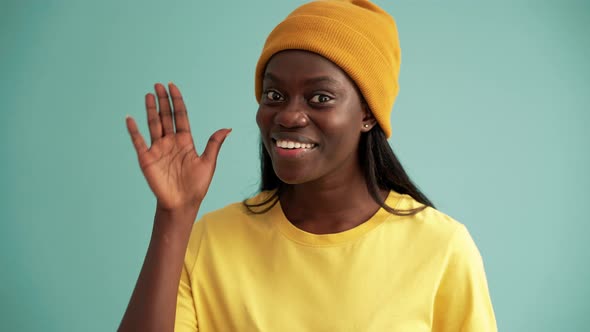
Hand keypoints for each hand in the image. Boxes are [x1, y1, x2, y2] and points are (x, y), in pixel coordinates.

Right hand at [126, 82, 230, 211]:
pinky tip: (130, 118)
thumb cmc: (196, 185)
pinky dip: (134, 131)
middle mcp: (170, 142)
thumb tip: (227, 128)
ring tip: (149, 94)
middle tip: (159, 85)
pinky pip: (139, 142)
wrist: (183, 204)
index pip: (180, 116)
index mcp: (185, 141)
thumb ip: (214, 144)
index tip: (173, 86)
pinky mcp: (147, 159)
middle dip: (163, 101)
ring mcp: (158, 149)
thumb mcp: (208, 162)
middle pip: (166, 117)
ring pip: (153, 125)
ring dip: (150, 110)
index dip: (177, 102)